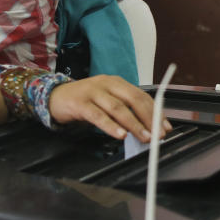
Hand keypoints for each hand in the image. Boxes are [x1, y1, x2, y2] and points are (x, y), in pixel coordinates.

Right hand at [48, 75, 171, 140]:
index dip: (155, 112)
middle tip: (158, 134)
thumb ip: (124, 112)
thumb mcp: (107, 102)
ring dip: (133, 124)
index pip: (142, 96)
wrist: (55, 96)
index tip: (165, 127)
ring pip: (118, 108)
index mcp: (117, 83)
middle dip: (148, 118)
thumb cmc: (85, 101)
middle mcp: (107, 84)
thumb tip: (146, 130)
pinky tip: (120, 135)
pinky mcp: (80, 103)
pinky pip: (98, 116)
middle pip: (133, 99)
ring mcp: (93, 92)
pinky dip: (111, 126)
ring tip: (144, 137)